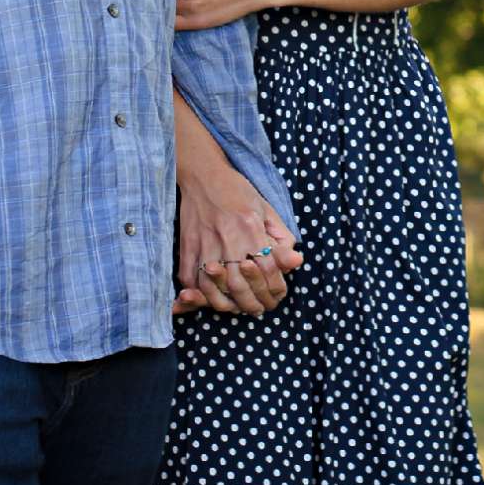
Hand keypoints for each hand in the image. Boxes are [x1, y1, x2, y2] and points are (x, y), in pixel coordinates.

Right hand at [175, 166, 305, 317]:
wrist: (204, 175)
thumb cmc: (238, 191)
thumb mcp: (267, 209)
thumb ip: (282, 237)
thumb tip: (297, 261)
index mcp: (251, 226)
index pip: (267, 267)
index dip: (274, 287)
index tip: (277, 297)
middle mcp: (228, 236)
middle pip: (240, 282)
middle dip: (252, 302)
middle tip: (259, 310)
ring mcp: (205, 241)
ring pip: (214, 284)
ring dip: (226, 303)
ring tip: (237, 309)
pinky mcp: (187, 244)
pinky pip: (190, 276)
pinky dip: (199, 292)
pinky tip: (211, 297)